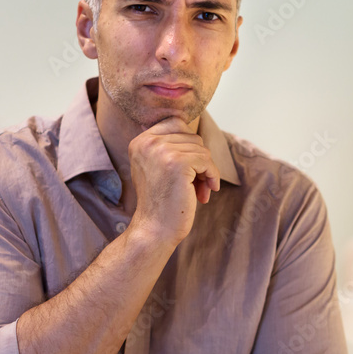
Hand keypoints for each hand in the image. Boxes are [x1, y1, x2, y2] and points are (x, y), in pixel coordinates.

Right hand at [127, 116, 220, 244]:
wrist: (155, 229)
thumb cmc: (162, 202)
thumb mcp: (158, 167)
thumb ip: (171, 147)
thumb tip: (197, 132)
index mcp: (140, 141)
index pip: (177, 124)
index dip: (190, 144)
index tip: (191, 167)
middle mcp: (147, 142)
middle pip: (192, 136)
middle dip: (199, 160)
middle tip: (196, 183)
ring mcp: (161, 151)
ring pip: (201, 149)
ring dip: (206, 171)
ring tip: (198, 190)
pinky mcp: (177, 162)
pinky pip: (207, 161)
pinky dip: (212, 176)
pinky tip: (205, 193)